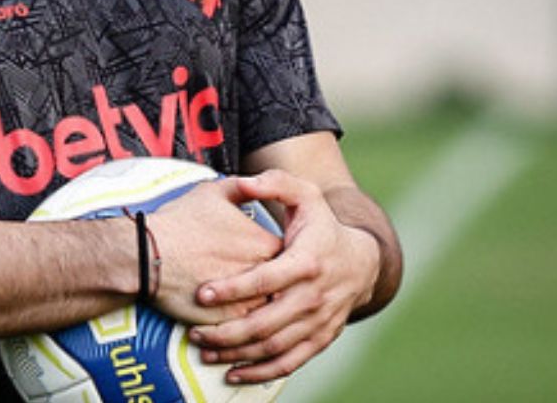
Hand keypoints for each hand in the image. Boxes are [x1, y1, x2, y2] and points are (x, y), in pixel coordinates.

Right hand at [146, 179, 283, 325]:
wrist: (148, 254)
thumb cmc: (180, 222)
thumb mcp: (213, 192)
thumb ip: (243, 187)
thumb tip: (254, 183)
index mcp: (266, 245)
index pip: (290, 255)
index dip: (277, 255)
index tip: (262, 254)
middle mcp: (265, 277)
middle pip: (283, 285)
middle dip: (274, 283)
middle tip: (256, 278)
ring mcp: (249, 302)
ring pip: (267, 309)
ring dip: (259, 305)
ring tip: (243, 299)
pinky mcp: (231, 323)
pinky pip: (247, 328)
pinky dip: (242, 324)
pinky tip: (229, 314)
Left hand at [188, 169, 381, 384]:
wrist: (362, 261)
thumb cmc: (321, 225)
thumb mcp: (306, 195)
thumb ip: (276, 184)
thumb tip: (245, 181)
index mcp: (307, 261)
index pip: (267, 280)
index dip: (234, 289)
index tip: (202, 294)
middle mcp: (315, 296)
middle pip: (268, 323)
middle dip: (228, 331)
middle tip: (194, 333)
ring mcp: (320, 321)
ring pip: (276, 347)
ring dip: (239, 354)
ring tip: (205, 351)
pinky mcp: (321, 338)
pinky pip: (291, 362)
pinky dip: (262, 372)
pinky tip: (233, 374)